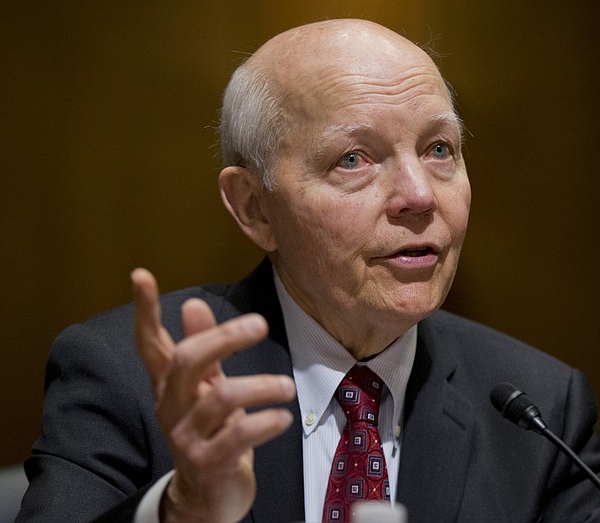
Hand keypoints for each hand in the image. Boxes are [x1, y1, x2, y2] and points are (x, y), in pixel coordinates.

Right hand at [131, 268, 294, 522]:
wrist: (208, 496)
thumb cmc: (214, 432)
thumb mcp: (208, 388)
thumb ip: (205, 348)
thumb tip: (191, 303)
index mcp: (171, 385)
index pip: (150, 343)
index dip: (144, 310)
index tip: (141, 275)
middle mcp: (173, 407)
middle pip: (187, 361)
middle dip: (224, 337)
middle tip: (260, 323)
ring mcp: (187, 437)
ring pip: (221, 398)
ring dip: (261, 386)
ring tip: (287, 387)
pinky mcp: (209, 462)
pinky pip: (239, 435)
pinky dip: (267, 422)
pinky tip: (282, 418)